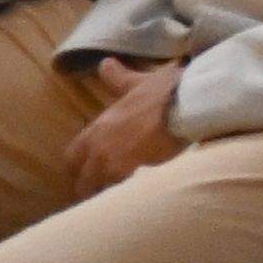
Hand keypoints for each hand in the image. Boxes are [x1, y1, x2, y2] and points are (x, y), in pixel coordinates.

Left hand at [64, 59, 183, 199]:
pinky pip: (122, 194)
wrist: (189, 102)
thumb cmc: (166, 90)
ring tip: (124, 199)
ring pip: (101, 191)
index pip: (72, 156)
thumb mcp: (139, 82)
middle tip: (106, 190)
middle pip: (83, 180)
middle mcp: (99, 148)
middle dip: (92, 187)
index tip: (89, 172)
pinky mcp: (134, 174)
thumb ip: (119, 78)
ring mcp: (115, 163)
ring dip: (110, 194)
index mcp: (99, 128)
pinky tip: (138, 200)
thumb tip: (105, 63)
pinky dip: (127, 198)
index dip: (80, 166)